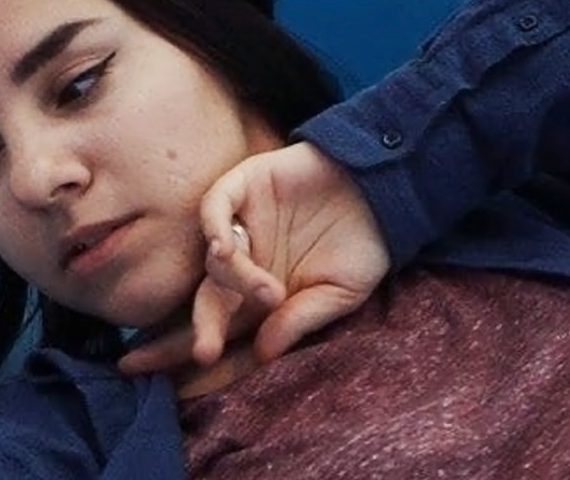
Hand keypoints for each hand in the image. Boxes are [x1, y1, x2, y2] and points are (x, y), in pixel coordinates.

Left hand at [118, 141, 390, 373]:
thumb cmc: (363, 245)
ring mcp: (242, 224)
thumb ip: (300, 320)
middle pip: (207, 301)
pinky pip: (213, 209)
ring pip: (213, 262)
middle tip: (206, 352)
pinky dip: (214, 229)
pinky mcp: (242, 186)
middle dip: (199, 329)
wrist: (384, 189)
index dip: (205, 355)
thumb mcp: (339, 294)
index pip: (226, 329)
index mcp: (263, 295)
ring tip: (270, 293)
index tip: (185, 383)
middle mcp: (245, 262)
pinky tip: (224, 248)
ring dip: (234, 281)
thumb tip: (263, 354)